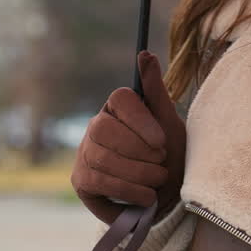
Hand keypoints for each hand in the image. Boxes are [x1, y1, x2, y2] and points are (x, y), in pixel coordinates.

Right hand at [71, 51, 186, 223]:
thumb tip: (145, 54)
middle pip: (105, 129)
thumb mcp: (169, 123)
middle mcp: (97, 125)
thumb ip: (156, 90)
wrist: (165, 195)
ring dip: (138, 173)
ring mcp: (85, 152)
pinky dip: (128, 191)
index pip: (120, 98)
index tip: (161, 141)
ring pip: (104, 158)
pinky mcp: (81, 179)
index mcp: (118, 106)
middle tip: (162, 162)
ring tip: (158, 180)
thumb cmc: (168, 154)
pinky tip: (146, 196)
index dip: (140, 120)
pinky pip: (100, 181)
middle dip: (139, 151)